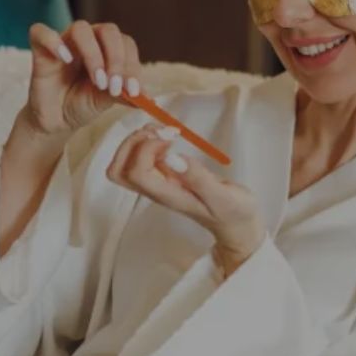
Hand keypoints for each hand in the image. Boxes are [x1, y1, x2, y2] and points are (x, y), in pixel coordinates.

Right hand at [23, 20, 144, 136]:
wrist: (57, 120)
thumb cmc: (82, 104)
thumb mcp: (106, 101)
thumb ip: (123, 94)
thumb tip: (147, 98)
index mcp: (108, 48)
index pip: (126, 44)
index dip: (132, 65)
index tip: (134, 91)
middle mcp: (89, 40)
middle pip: (108, 30)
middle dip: (117, 59)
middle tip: (115, 87)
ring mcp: (64, 41)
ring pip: (81, 28)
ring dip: (93, 54)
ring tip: (98, 81)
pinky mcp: (41, 49)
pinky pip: (41, 32)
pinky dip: (54, 42)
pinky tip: (65, 59)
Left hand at [106, 123, 266, 271]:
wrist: (236, 225)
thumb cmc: (234, 212)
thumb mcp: (224, 196)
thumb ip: (199, 179)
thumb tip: (173, 159)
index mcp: (168, 196)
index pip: (136, 173)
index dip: (146, 149)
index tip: (172, 138)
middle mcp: (156, 191)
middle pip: (119, 170)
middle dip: (133, 143)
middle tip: (160, 131)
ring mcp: (157, 183)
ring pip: (124, 163)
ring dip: (137, 140)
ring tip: (164, 130)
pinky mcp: (162, 176)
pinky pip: (139, 158)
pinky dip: (147, 141)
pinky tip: (168, 136)